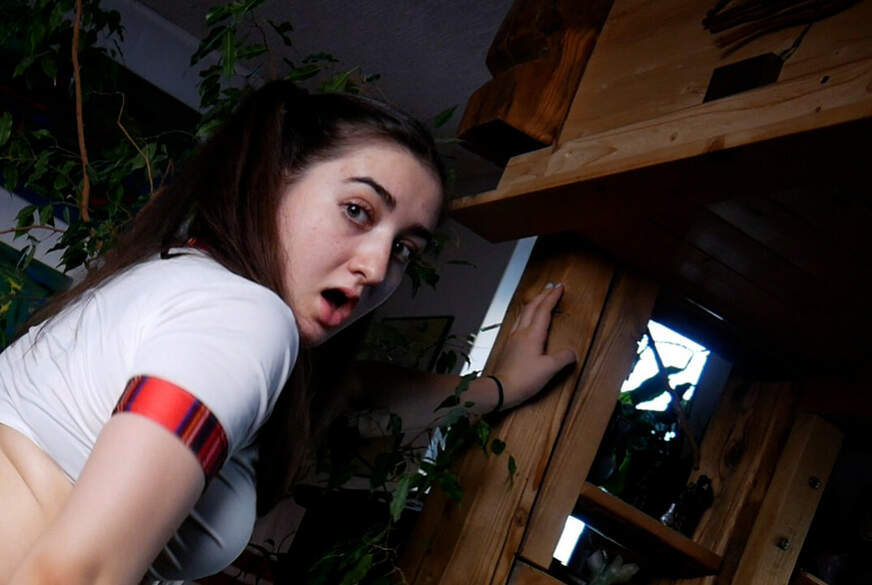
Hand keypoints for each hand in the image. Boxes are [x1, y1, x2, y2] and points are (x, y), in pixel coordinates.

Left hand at [488, 282, 576, 409]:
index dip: (552, 297)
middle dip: (543, 295)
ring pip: (524, 313)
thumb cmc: (523, 380)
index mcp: (532, 335)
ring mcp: (513, 338)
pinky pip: (519, 322)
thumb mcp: (549, 369)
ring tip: (540, 298)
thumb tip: (571, 353)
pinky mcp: (509, 345)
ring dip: (534, 303)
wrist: (500, 389)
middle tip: (552, 287)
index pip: (544, 310)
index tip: (559, 287)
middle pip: (532, 307)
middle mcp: (521, 332)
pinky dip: (526, 314)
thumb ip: (563, 358)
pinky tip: (526, 319)